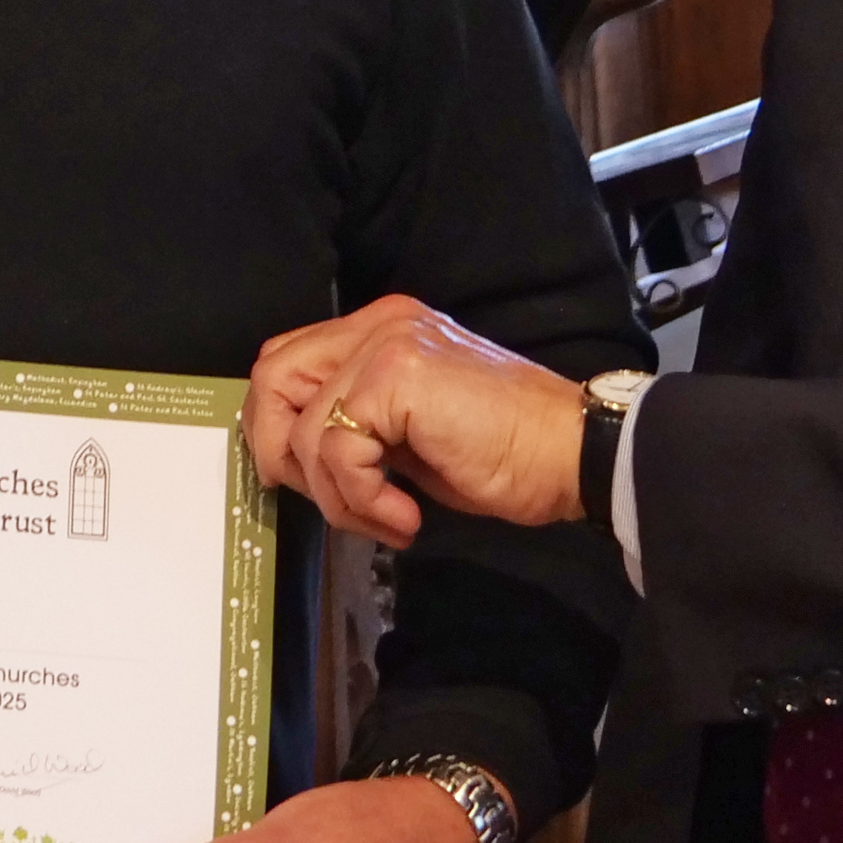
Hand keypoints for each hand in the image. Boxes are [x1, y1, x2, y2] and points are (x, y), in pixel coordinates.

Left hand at [244, 296, 589, 545]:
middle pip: (271, 378)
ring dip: (336, 496)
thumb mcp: (411, 432)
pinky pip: (336, 449)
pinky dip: (361, 497)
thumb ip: (357, 426)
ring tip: (387, 518)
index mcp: (381, 330)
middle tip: (333, 500)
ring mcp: (385, 345)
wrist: (571, 452)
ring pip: (301, 428)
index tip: (310, 480)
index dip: (278, 426)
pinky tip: (405, 516)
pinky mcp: (395, 378)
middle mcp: (378, 325)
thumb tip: (296, 459)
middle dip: (283, 455)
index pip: (287, 363)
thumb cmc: (504, 451)